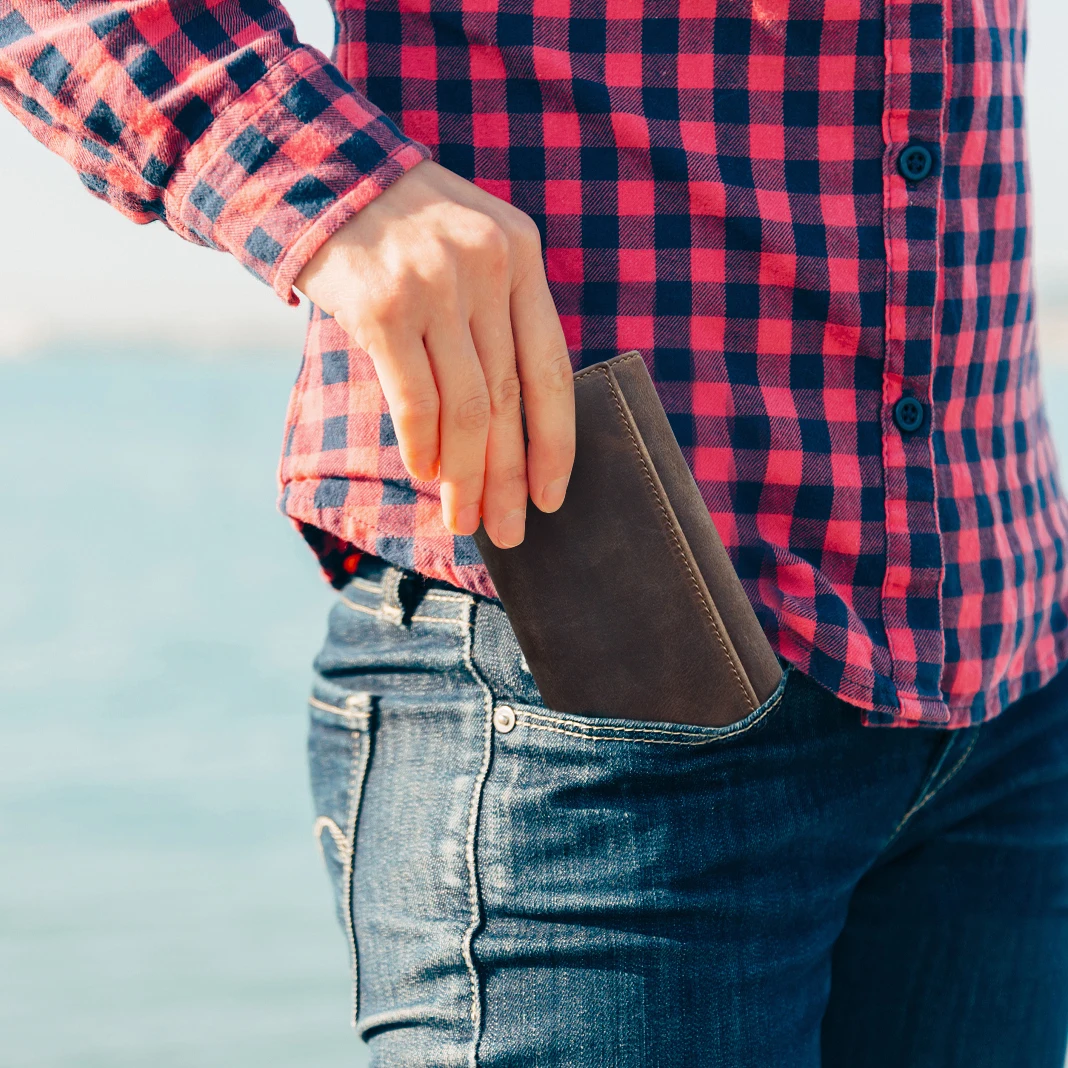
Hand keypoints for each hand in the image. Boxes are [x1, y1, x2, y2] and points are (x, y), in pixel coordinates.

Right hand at [294, 159, 574, 548]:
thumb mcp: (464, 246)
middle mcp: (486, 267)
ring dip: (466, 476)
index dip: (555, 442)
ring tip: (464, 519)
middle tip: (510, 529)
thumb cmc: (394, 227)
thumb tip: (507, 422)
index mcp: (520, 254)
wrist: (308, 167)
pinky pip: (414, 396)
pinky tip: (423, 473)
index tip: (553, 494)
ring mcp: (434, 284)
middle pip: (509, 399)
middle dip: (509, 476)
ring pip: (467, 407)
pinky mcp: (381, 304)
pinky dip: (421, 443)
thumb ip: (494, 312)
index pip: (551, 368)